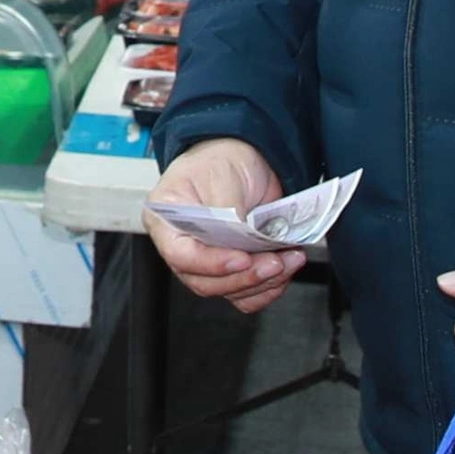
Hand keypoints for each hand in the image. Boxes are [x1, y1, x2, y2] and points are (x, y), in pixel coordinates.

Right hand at [147, 137, 303, 314]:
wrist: (247, 159)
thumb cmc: (222, 159)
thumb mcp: (220, 175)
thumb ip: (225, 212)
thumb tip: (238, 241)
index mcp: (166, 220)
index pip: (179, 254)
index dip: (211, 263)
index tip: (242, 259)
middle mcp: (183, 245)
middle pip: (205, 281)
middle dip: (245, 276)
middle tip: (275, 261)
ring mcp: (209, 260)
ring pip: (230, 291)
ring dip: (264, 282)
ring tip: (289, 259)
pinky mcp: (233, 268)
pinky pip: (246, 294)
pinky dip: (269, 288)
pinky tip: (284, 270)